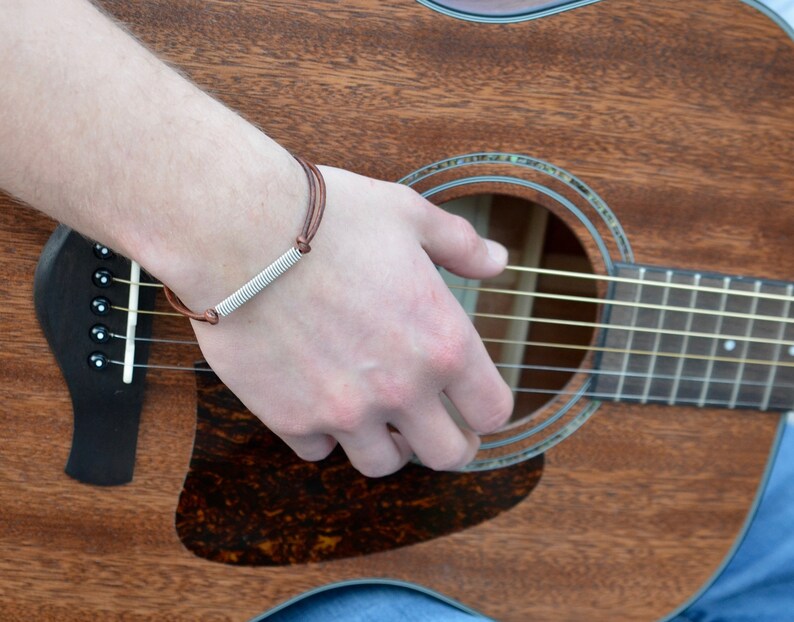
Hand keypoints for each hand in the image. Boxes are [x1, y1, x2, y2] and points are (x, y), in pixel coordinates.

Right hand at [189, 166, 513, 476]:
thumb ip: (462, 246)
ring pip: (382, 463)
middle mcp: (401, 388)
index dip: (487, 410)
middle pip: (447, 455)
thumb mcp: (410, 215)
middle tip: (435, 426)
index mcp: (443, 342)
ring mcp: (344, 411)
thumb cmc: (329, 218)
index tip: (473, 403)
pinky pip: (317, 451)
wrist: (239, 231)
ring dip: (387, 444)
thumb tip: (499, 261)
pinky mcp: (290, 418)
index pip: (493, 411)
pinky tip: (317, 399)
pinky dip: (322, 433)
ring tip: (378, 416)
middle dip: (449, 443)